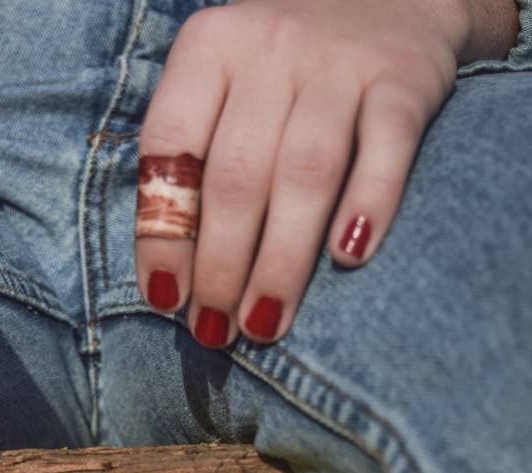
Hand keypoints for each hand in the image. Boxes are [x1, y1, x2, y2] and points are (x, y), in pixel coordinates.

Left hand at [135, 0, 515, 345]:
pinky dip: (369, 204)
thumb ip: (193, 157)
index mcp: (207, 50)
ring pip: (305, 175)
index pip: (168, 148)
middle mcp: (268, 49)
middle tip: (215, 328)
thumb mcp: (223, 85)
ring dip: (281, 262)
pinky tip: (351, 259)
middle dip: (221, 266)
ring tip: (264, 323)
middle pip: (236, 176)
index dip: (163, 231)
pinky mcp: (405, 78)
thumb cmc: (280, 69)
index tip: (166, 298)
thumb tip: (171, 276)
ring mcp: (339, 61)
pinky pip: (385, 149)